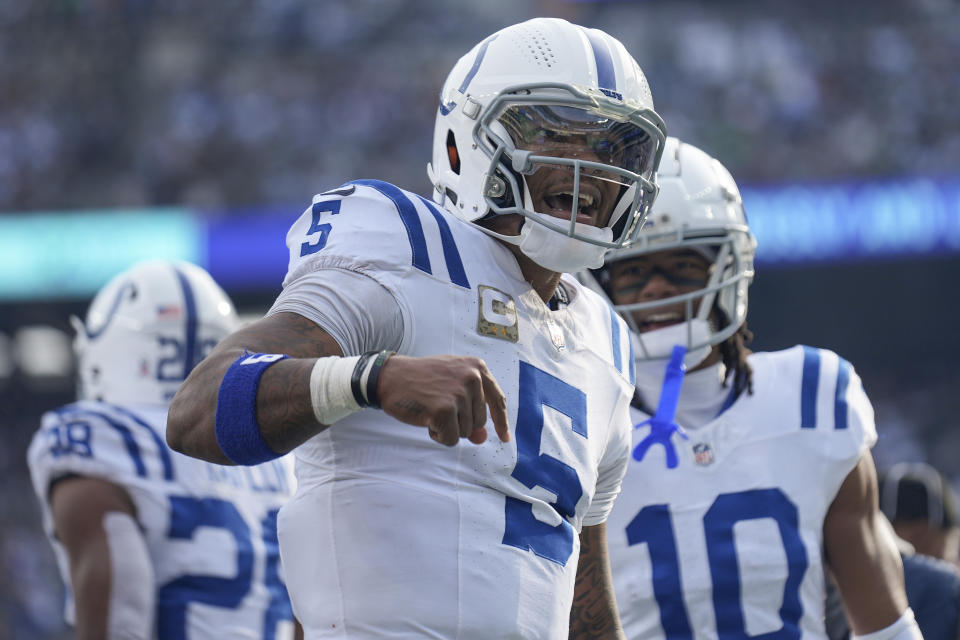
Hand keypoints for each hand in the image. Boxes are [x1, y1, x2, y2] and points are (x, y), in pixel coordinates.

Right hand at [376, 354, 509, 445]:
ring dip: (448, 429)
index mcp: (477, 367)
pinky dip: (438, 436)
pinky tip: (426, 419)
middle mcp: (472, 378)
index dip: (501, 421)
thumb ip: (470, 410)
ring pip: (466, 432)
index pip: (497, 400)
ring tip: (430, 409)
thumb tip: (482, 438)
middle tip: (438, 408)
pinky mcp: (445, 410)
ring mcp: (459, 394)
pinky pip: (451, 439)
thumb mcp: (450, 388)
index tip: (504, 437)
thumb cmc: (422, 381)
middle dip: (460, 424)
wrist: (391, 377)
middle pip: (479, 422)